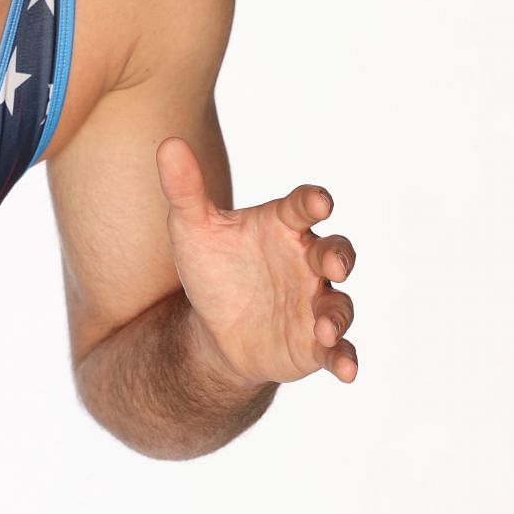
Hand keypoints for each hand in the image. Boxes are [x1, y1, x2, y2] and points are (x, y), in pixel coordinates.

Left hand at [156, 137, 358, 386]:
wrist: (214, 329)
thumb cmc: (212, 270)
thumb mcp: (192, 229)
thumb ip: (184, 189)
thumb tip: (167, 142)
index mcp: (283, 227)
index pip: (303, 206)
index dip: (313, 201)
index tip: (318, 202)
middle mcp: (307, 262)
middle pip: (335, 251)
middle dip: (338, 256)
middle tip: (331, 263)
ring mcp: (316, 302)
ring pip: (340, 303)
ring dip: (337, 313)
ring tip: (325, 324)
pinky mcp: (316, 342)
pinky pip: (339, 350)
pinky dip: (345, 359)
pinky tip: (345, 371)